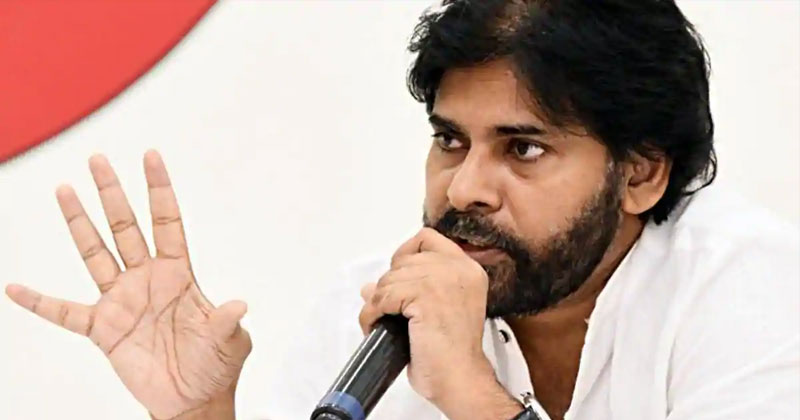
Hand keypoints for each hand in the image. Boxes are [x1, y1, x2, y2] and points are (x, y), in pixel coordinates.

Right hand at [5, 151, 250, 419]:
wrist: (192, 399)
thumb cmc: (214, 365)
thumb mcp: (228, 341)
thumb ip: (227, 321)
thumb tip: (240, 305)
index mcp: (178, 275)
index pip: (167, 222)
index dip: (159, 191)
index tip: (151, 155)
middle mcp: (146, 279)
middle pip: (125, 228)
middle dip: (112, 194)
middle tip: (98, 159)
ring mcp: (122, 301)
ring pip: (95, 254)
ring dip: (79, 224)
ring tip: (64, 189)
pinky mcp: (103, 329)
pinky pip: (65, 312)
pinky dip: (40, 302)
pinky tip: (16, 288)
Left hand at [358, 228, 520, 419]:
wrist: (460, 378)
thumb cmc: (451, 354)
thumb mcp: (436, 312)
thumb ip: (409, 290)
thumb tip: (369, 287)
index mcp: (468, 269)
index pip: (427, 238)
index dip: (405, 254)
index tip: (397, 277)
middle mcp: (460, 269)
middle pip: (404, 259)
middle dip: (389, 284)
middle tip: (388, 309)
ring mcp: (444, 280)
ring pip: (390, 278)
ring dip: (378, 301)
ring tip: (380, 320)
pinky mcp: (426, 296)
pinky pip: (384, 295)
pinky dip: (373, 312)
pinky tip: (376, 325)